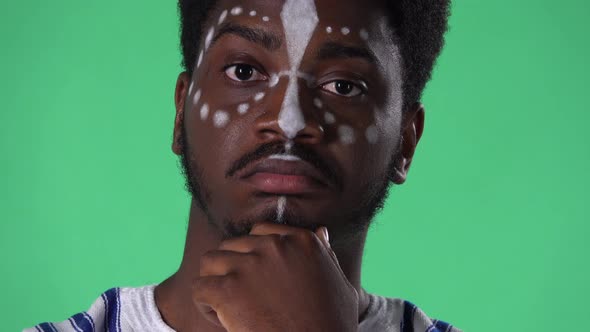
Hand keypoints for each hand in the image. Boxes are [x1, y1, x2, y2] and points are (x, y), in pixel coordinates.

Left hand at [193, 223, 358, 331]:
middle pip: (232, 245)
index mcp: (301, 241)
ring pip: (210, 261)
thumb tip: (321, 232)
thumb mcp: (339, 284)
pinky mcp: (228, 290)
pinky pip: (199, 288)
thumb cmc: (331, 324)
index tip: (260, 281)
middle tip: (244, 298)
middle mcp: (274, 246)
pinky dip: (205, 305)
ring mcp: (249, 265)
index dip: (254, 256)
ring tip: (229, 306)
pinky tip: (223, 320)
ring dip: (215, 282)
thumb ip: (326, 255)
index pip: (260, 232)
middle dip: (233, 269)